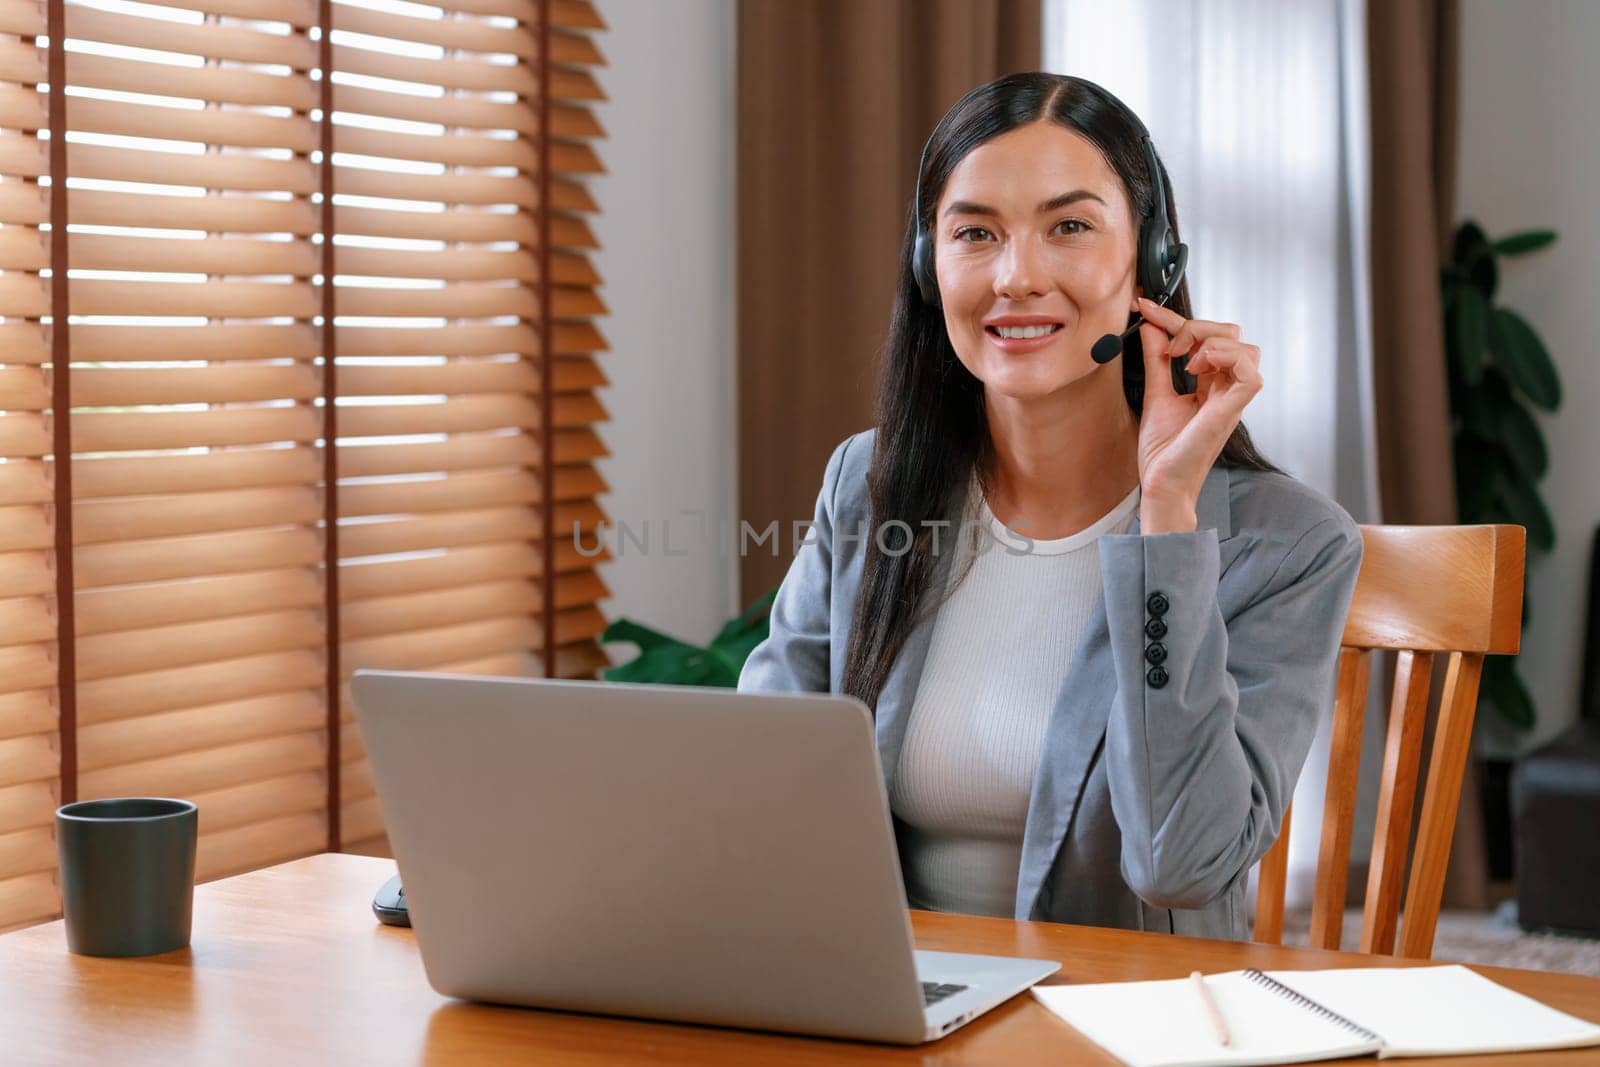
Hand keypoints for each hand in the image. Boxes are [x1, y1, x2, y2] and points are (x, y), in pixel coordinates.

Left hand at [1133, 297, 1262, 530]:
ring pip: (1246, 347)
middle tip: (1168, 348)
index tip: (1145, 307)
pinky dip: (1225, 359)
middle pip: (1232, 334)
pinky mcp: (1233, 410)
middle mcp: (1226, 388)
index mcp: (1212, 383)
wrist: (1161, 485)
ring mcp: (1233, 399)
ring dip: (1210, 342)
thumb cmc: (1164, 451)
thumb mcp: (1156, 393)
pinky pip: (1251, 373)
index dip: (1175, 318)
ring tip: (1183, 362)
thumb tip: (1151, 325)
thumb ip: (1156, 360)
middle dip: (1197, 327)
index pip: (1205, 337)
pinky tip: (1197, 369)